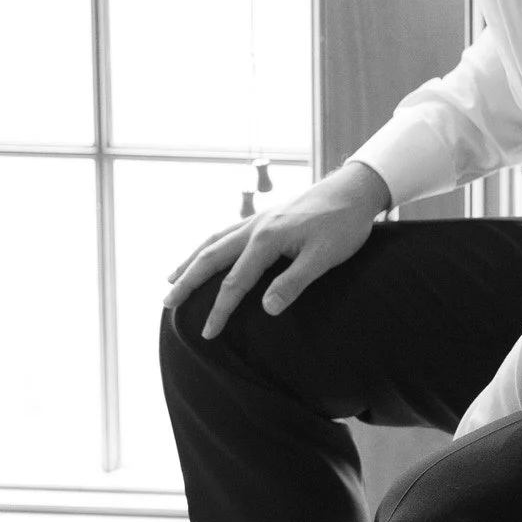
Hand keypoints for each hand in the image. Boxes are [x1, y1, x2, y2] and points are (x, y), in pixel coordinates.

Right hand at [163, 161, 391, 341]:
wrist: (355, 189)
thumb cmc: (344, 225)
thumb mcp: (324, 257)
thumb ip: (294, 283)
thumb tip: (266, 310)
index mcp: (266, 239)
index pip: (235, 282)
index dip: (220, 310)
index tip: (207, 333)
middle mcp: (255, 227)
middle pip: (211, 257)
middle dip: (187, 281)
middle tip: (166, 303)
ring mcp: (258, 218)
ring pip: (214, 241)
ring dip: (191, 260)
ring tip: (171, 278)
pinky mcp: (266, 216)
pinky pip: (226, 232)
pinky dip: (209, 245)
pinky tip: (207, 253)